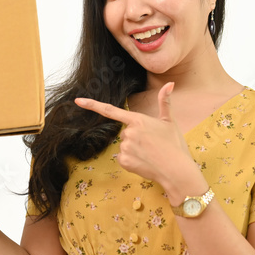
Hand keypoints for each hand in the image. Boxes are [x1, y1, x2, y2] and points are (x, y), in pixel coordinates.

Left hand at [73, 82, 206, 200]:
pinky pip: (123, 159)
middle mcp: (129, 132)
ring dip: (134, 150)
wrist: (177, 171)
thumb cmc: (175, 145)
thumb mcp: (170, 122)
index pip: (110, 110)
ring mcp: (125, 147)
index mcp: (138, 120)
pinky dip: (132, 161)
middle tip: (152, 145)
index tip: (78, 101)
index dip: (92, 105)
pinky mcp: (124, 161)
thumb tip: (170, 83)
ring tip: (150, 154)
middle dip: (136, 138)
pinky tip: (145, 162)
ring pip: (124, 146)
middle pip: (125, 133)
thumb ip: (165, 101)